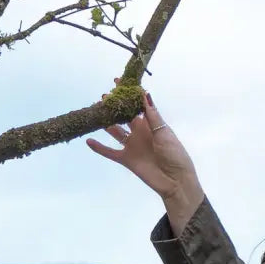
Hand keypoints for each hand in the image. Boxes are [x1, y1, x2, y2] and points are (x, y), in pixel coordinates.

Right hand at [86, 81, 199, 201]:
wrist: (176, 182)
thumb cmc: (176, 156)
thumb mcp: (165, 134)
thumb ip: (152, 116)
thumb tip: (144, 94)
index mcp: (151, 125)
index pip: (138, 105)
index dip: (129, 94)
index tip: (117, 81)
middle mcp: (140, 133)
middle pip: (123, 116)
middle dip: (114, 106)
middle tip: (104, 97)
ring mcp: (133, 146)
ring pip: (114, 131)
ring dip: (105, 122)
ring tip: (95, 111)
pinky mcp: (127, 160)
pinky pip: (110, 152)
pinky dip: (99, 147)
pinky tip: (88, 140)